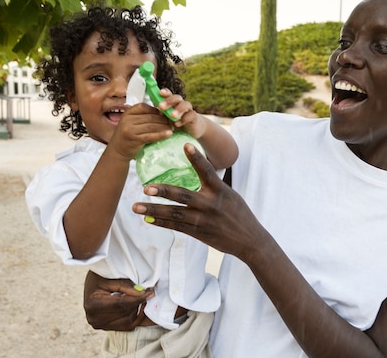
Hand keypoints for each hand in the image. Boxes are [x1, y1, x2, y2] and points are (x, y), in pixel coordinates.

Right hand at [83, 270, 154, 330]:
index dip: (138, 299)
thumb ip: (126, 286)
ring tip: (143, 298)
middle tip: (150, 292)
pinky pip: (126, 326)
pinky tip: (139, 306)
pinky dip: (135, 317)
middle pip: (125, 313)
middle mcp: (94, 318)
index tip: (151, 292)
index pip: (121, 304)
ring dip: (138, 310)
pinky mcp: (106, 327)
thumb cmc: (100, 276)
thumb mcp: (111, 277)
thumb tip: (143, 293)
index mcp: (93, 304)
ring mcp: (99, 325)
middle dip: (139, 303)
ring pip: (128, 321)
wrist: (92, 283)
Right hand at [108, 103, 172, 159]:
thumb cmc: (127, 136)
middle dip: (163, 119)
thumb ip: (143, 117)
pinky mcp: (135, 139)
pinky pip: (151, 136)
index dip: (156, 110)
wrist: (117, 151)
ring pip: (152, 126)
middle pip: (150, 117)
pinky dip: (161, 135)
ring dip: (164, 127)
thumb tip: (162, 112)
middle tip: (172, 122)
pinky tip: (169, 134)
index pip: (145, 107)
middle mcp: (128, 119)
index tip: (165, 114)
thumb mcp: (131, 123)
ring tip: (172, 128)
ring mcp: (130, 129)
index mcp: (128, 113)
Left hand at [132, 143, 265, 260]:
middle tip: (146, 188)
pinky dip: (161, 222)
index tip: (186, 145)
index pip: (207, 170)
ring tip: (136, 207)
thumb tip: (199, 169)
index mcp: (220, 190)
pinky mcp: (199, 232)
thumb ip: (213, 185)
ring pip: (174, 214)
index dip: (197, 158)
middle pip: (183, 195)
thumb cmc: (239, 214)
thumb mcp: (230, 195)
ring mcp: (203, 220)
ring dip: (153, 210)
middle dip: (163, 191)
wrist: (250, 240)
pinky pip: (176, 226)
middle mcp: (211, 204)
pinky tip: (148, 219)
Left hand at [156, 89, 206, 138]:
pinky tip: (177, 124)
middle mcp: (180, 103)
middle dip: (169, 101)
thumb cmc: (176, 121)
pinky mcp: (194, 117)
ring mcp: (188, 109)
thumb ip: (159, 111)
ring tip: (172, 116)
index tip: (160, 93)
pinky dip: (184, 119)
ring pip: (185, 105)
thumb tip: (146, 106)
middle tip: (161, 106)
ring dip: (178, 109)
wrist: (191, 129)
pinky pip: (191, 115)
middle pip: (176, 97)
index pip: (168, 94)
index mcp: (172, 102)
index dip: (165, 92)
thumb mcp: (165, 117)